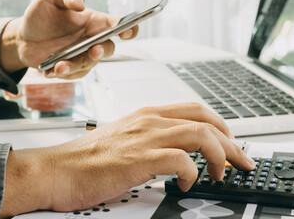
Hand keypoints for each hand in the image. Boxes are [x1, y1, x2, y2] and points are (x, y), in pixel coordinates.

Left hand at [0, 0, 138, 78]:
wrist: (23, 38)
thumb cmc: (42, 16)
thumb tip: (79, 4)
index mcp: (96, 22)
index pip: (119, 25)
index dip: (129, 29)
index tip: (125, 32)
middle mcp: (93, 40)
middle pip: (108, 49)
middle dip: (102, 51)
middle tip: (93, 50)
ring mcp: (84, 57)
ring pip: (88, 64)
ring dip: (74, 65)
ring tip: (59, 65)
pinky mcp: (73, 70)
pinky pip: (72, 75)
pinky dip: (61, 73)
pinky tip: (50, 69)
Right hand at [0, 103, 253, 217]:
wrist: (53, 171)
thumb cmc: (83, 161)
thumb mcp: (123, 140)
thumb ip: (150, 141)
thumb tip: (177, 154)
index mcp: (146, 115)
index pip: (196, 110)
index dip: (221, 126)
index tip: (231, 144)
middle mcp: (149, 120)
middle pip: (206, 120)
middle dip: (231, 142)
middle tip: (241, 161)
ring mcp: (145, 137)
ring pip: (201, 134)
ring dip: (219, 155)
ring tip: (220, 173)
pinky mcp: (139, 158)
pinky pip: (181, 159)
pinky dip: (193, 171)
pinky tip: (190, 183)